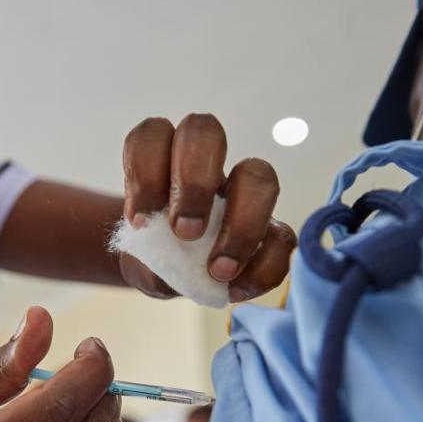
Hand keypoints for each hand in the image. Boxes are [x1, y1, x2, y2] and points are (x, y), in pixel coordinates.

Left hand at [120, 113, 296, 302]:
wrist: (170, 275)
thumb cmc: (152, 254)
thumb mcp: (140, 254)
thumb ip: (150, 253)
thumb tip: (176, 263)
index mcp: (164, 160)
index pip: (153, 134)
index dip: (145, 172)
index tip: (139, 222)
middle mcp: (206, 164)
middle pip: (206, 132)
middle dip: (194, 182)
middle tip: (184, 233)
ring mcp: (243, 192)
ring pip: (259, 175)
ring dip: (241, 224)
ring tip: (218, 270)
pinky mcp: (271, 229)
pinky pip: (283, 237)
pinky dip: (262, 267)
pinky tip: (235, 289)